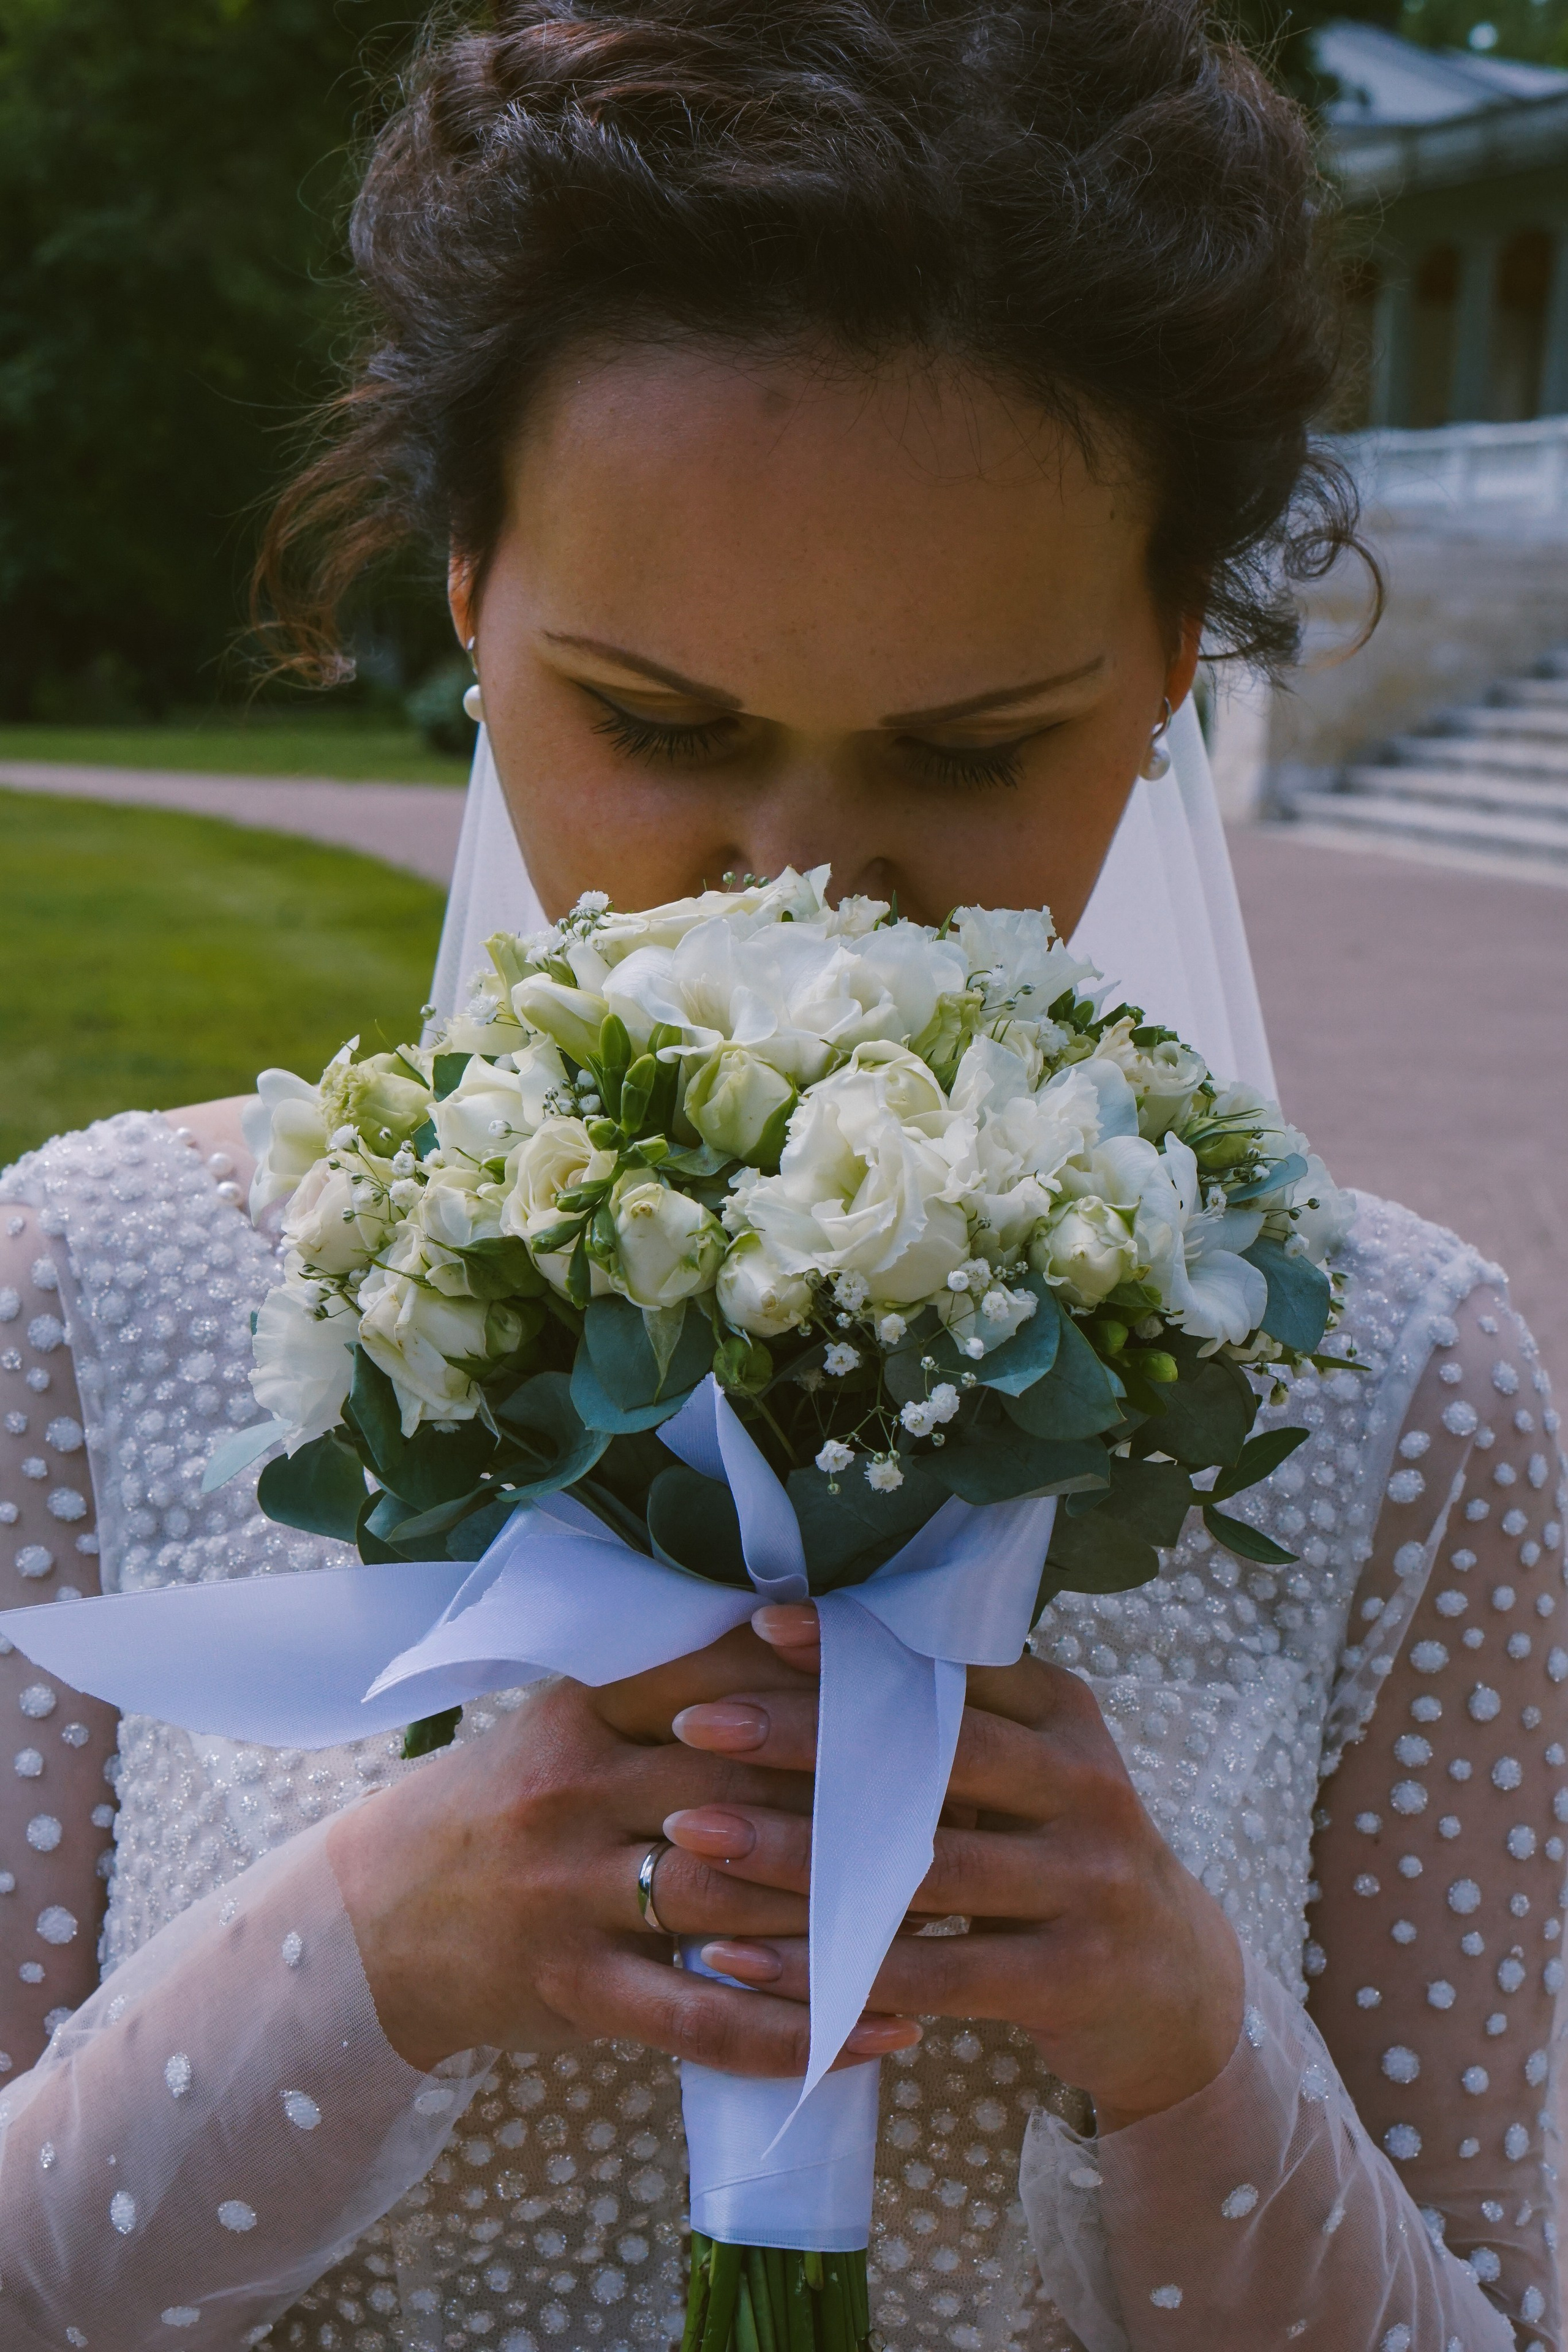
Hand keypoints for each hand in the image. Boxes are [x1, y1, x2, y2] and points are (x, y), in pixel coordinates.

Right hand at [326, 1625, 922, 2077]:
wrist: (376, 1919)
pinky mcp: (576, 1991)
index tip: (913, 1681)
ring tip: (954, 1914)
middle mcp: (574, 1791)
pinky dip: (802, 2032)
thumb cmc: (505, 1802)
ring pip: (735, 1904)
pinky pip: (706, 2021)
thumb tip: (808, 1640)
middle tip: (971, 1801)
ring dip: (849, 1915)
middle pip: (741, 1786)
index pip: (714, 1676)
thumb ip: (670, 1684)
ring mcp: (571, 1895)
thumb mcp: (568, 1718)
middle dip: (858, 1796)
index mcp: (581, 1708)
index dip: (815, 1677)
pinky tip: (886, 2029)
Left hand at [660, 1607, 1242, 2132]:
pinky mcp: (1069, 1977)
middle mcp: (1084, 1784)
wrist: (1174, 1992)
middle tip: (696, 1725)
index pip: (951, 1663)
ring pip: (918, 1866)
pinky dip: (829, 1972)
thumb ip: (948, 1718)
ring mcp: (1085, 1883)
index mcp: (1065, 1715)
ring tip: (693, 1837)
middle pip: (931, 1753)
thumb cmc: (1057, 1858)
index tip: (758, 1626)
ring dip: (794, 1856)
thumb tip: (790, 1646)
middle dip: (807, 1737)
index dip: (856, 1644)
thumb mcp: (1032, 1771)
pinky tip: (739, 1963)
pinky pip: (929, 1972)